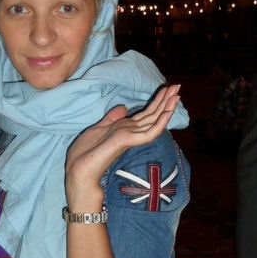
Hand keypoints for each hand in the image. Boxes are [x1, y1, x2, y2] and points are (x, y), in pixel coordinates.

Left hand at [65, 85, 180, 198]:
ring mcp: (131, 138)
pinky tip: (168, 111)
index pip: (146, 113)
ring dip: (167, 107)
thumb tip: (123, 107)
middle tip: (178, 86)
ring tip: (178, 94)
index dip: (156, 101)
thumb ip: (112, 119)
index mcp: (125, 129)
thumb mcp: (98, 129)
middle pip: (153, 114)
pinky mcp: (129, 142)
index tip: (166, 88)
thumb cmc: (85, 154)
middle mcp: (131, 133)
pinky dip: (160, 122)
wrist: (79, 171)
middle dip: (165, 100)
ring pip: (154, 121)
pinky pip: (150, 132)